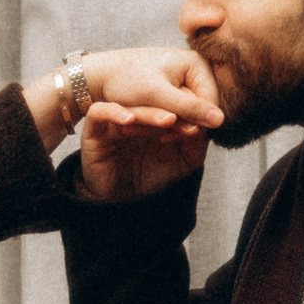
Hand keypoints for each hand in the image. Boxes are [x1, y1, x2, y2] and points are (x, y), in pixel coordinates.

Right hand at [30, 47, 221, 202]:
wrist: (124, 204)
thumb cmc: (152, 179)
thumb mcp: (184, 160)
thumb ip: (197, 140)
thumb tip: (209, 119)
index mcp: (157, 116)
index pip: (171, 99)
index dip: (187, 107)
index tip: (201, 122)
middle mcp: (136, 114)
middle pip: (152, 98)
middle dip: (172, 107)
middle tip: (187, 116)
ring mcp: (114, 121)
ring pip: (130, 105)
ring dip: (150, 111)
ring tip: (167, 120)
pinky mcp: (94, 131)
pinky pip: (99, 112)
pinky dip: (113, 112)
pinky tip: (128, 120)